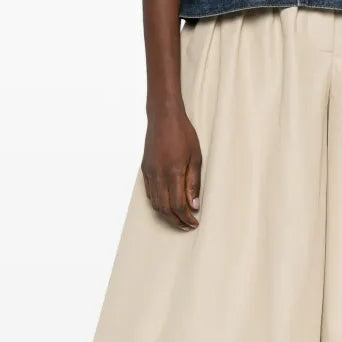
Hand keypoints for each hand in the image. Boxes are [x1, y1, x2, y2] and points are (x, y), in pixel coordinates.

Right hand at [141, 103, 202, 229]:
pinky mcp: (145, 170)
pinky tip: (167, 205)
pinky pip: (149, 193)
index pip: (178, 205)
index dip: (186, 218)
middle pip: (164, 209)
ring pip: (155, 203)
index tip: (194, 223)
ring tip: (179, 219)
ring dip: (167, 215)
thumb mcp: (196, 158)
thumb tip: (194, 205)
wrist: (163, 116)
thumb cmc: (183, 134)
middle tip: (188, 225)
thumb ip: (194, 183)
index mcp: (173, 172)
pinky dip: (158, 204)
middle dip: (176, 221)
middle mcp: (158, 175)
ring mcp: (149, 173)